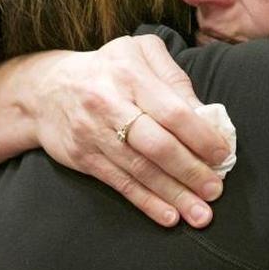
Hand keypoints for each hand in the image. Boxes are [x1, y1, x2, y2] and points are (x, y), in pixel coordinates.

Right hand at [18, 35, 231, 227]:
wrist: (45, 89)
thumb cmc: (109, 68)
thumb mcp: (140, 53)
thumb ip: (174, 77)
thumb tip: (205, 114)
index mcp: (130, 72)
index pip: (172, 110)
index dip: (201, 136)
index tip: (222, 154)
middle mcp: (109, 103)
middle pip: (157, 145)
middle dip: (191, 171)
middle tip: (216, 190)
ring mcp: (94, 133)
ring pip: (140, 170)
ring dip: (174, 194)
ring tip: (201, 214)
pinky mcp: (84, 158)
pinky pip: (120, 184)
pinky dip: (146, 202)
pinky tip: (169, 216)